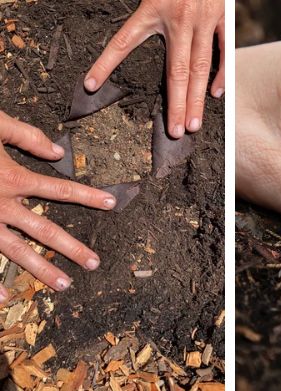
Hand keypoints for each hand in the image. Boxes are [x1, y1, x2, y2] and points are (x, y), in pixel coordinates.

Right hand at [0, 113, 115, 300]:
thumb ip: (26, 136)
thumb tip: (58, 151)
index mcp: (12, 177)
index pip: (60, 189)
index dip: (88, 196)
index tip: (112, 203)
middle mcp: (0, 204)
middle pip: (43, 230)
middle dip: (71, 248)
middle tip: (95, 263)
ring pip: (15, 250)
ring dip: (41, 269)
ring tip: (64, 285)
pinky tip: (6, 297)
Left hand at [85, 0, 224, 137]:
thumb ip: (139, 6)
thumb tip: (116, 29)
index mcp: (153, 8)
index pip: (123, 40)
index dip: (105, 63)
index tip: (89, 85)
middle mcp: (179, 19)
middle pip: (178, 70)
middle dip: (177, 104)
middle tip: (177, 132)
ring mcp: (204, 20)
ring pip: (201, 67)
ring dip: (197, 99)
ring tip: (194, 125)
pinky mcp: (223, 17)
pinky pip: (224, 52)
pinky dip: (221, 75)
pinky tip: (216, 95)